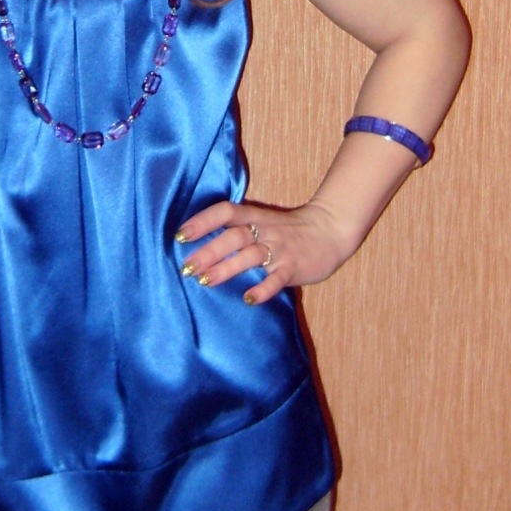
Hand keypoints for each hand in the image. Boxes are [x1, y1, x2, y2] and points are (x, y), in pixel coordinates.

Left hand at [174, 197, 352, 306]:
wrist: (331, 230)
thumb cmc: (290, 230)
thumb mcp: (264, 221)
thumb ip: (238, 228)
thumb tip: (200, 244)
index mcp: (255, 216)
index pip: (225, 211)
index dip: (202, 220)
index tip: (180, 235)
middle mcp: (265, 230)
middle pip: (234, 236)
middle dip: (208, 251)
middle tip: (187, 268)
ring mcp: (280, 248)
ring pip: (251, 255)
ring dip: (227, 267)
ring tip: (206, 281)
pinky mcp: (294, 267)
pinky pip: (277, 278)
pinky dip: (263, 288)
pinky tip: (248, 298)